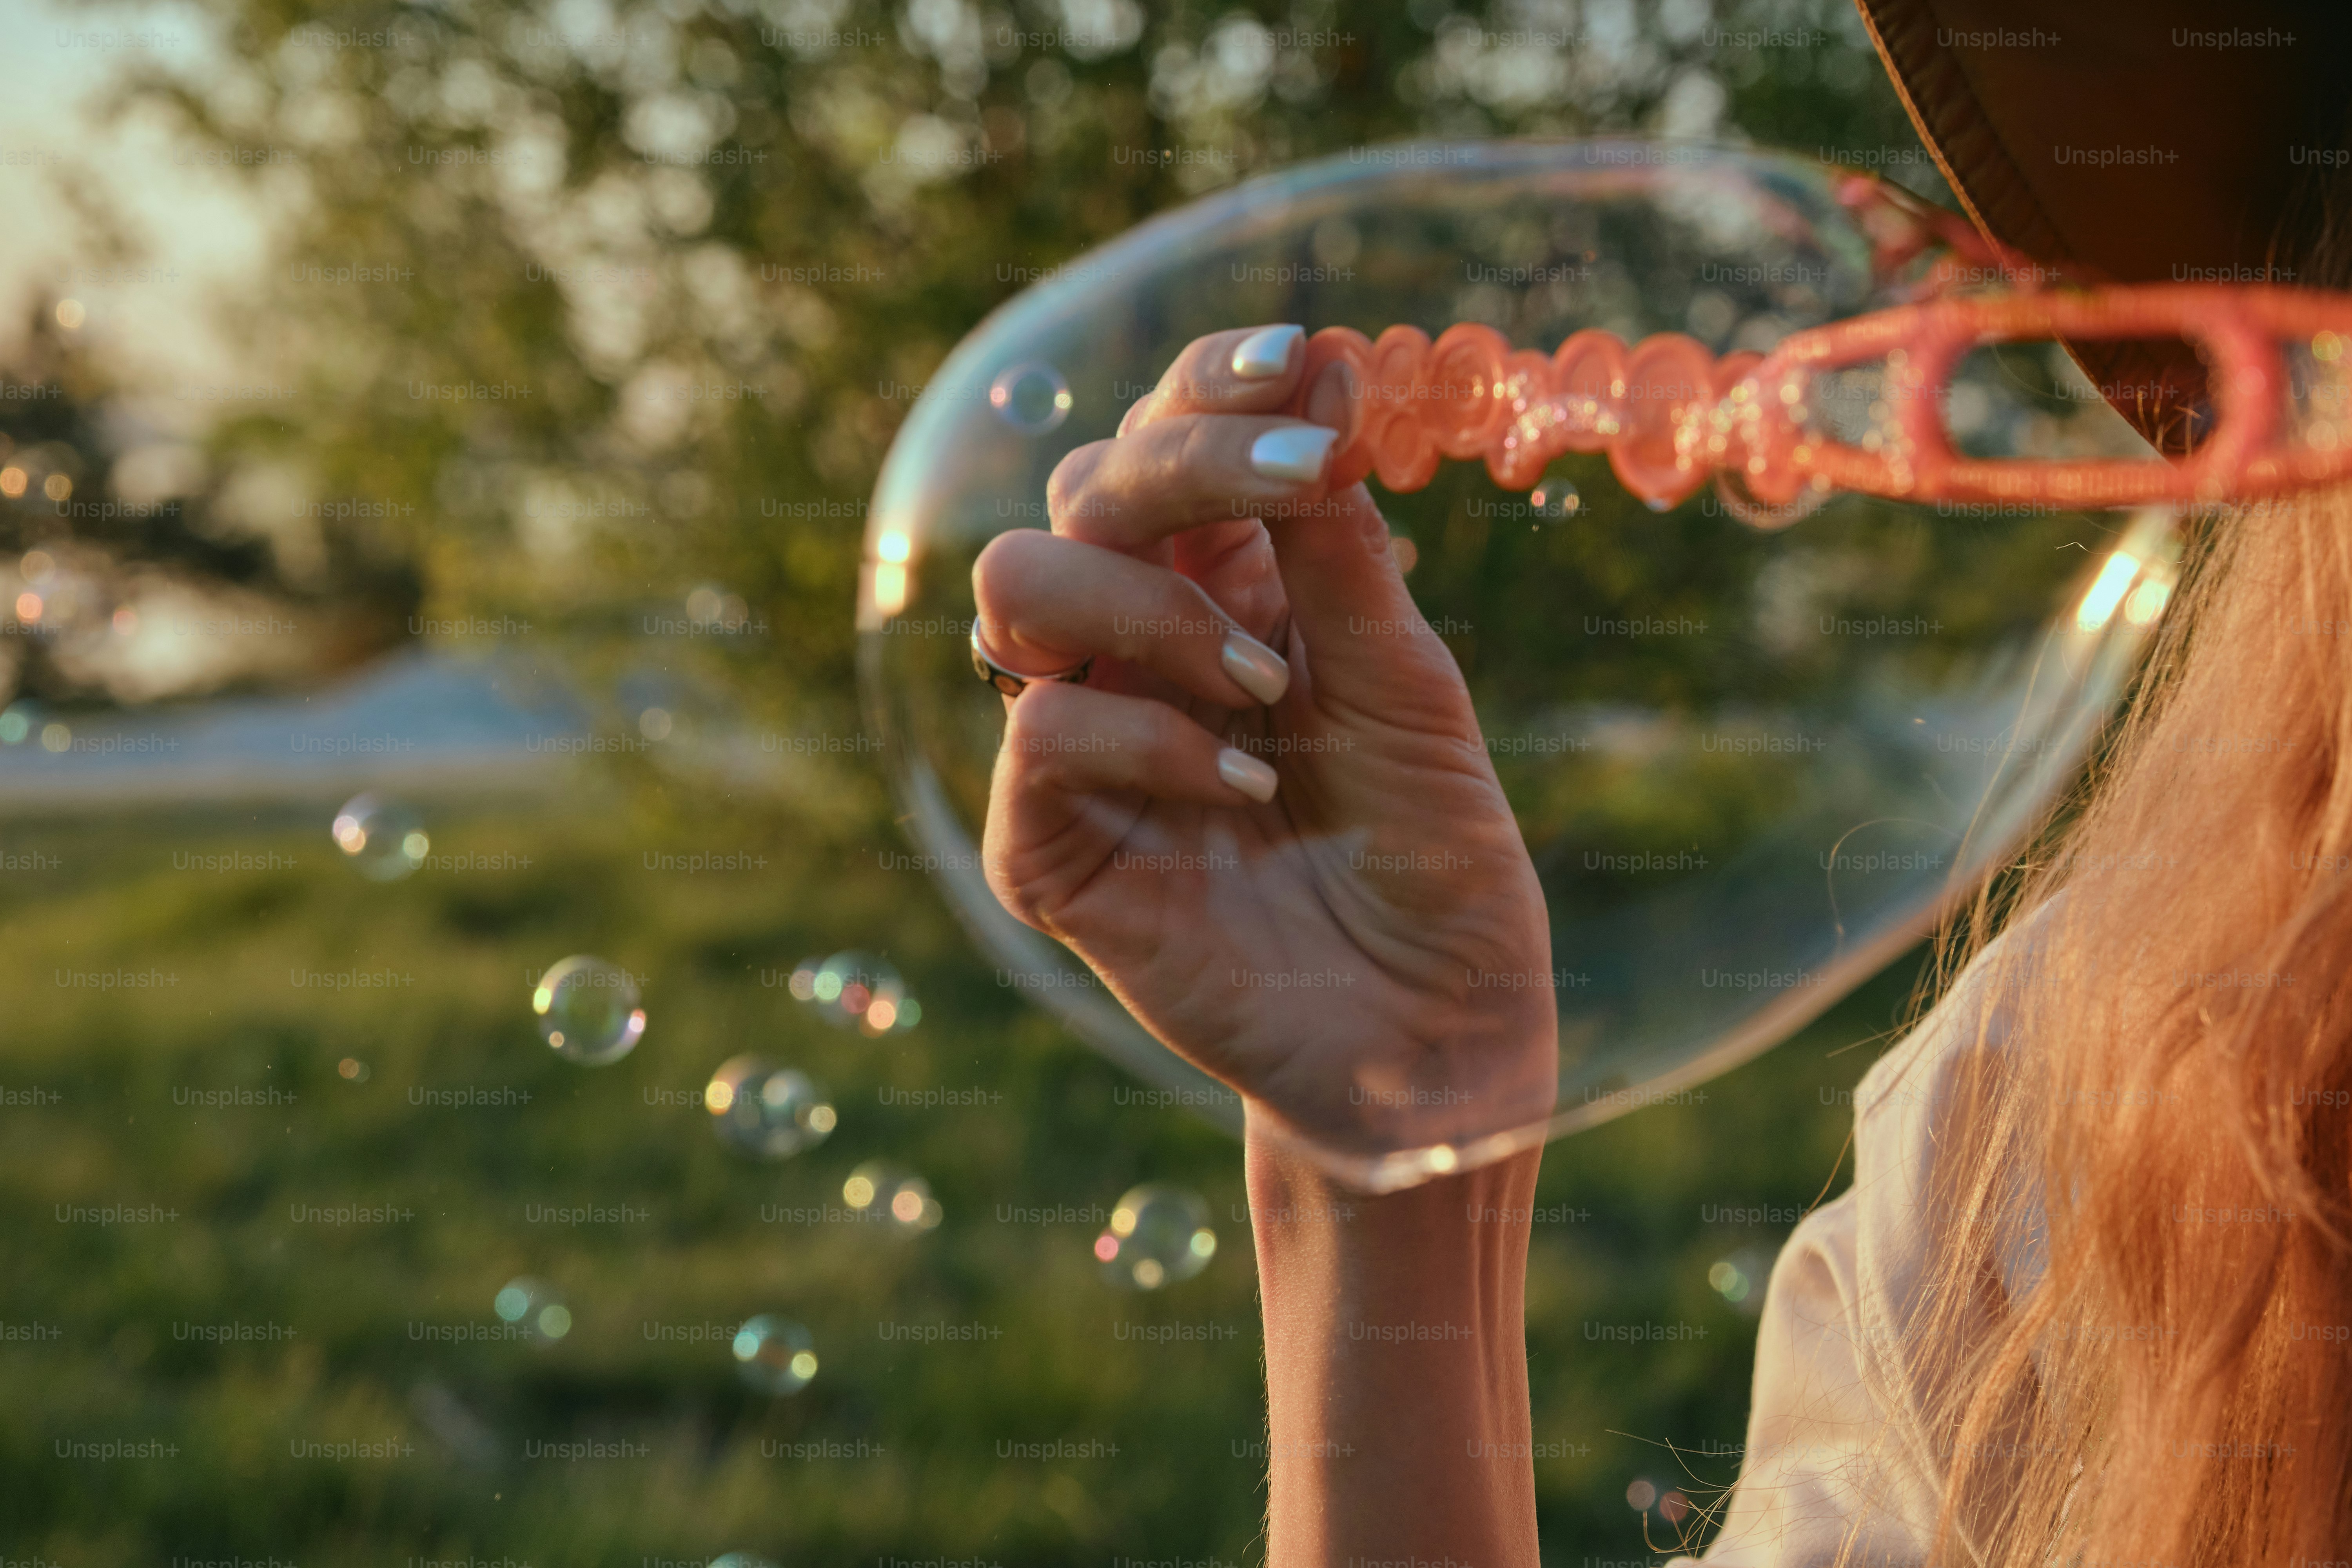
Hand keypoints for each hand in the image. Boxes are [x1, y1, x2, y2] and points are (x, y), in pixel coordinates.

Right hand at [973, 323, 1558, 1163]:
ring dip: (1149, 605)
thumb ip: (1340, 540)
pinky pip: (1044, 735)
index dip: (1205, 384)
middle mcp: (1138, 648)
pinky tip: (1246, 788)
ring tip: (1265, 684)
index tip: (1289, 359)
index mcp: (1227, 589)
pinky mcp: (1049, 845)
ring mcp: (1084, 743)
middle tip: (1297, 486)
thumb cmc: (1431, 852)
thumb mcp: (1406, 681)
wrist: (1432, 1031)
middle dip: (1183, 462)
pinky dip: (1149, 738)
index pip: (1167, 439)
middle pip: (1084, 488)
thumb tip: (1322, 358)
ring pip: (1019, 587)